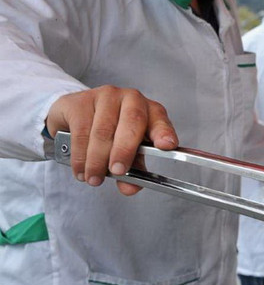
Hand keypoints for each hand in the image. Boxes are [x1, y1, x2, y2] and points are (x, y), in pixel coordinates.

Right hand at [45, 86, 177, 194]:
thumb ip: (134, 169)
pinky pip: (81, 131)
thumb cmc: (112, 130)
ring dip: (97, 159)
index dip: (164, 132)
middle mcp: (131, 99)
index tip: (167, 145)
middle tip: (118, 171)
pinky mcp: (80, 102)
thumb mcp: (129, 150)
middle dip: (125, 150)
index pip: (161, 121)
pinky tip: (81, 169)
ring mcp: (105, 96)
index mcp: (151, 111)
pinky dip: (80, 155)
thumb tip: (131, 188)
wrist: (76, 113)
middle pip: (132, 123)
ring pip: (103, 131)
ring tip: (94, 178)